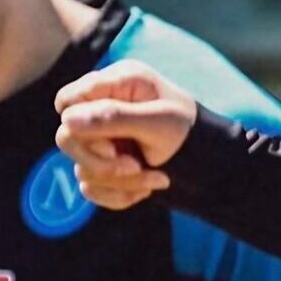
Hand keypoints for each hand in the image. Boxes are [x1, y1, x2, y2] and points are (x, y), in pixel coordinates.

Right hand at [53, 61, 196, 209]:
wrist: (213, 164)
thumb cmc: (191, 133)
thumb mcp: (159, 123)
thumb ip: (115, 118)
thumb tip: (67, 120)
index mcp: (117, 85)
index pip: (67, 101)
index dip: (76, 124)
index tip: (111, 144)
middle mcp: (104, 110)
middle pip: (66, 138)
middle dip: (100, 161)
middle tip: (134, 167)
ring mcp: (102, 140)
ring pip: (82, 168)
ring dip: (119, 182)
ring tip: (156, 179)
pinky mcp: (106, 166)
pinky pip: (91, 188)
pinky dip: (119, 196)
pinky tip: (149, 190)